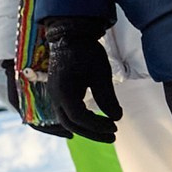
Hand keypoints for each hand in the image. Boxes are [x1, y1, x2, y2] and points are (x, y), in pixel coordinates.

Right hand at [40, 17, 120, 143]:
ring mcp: (54, 94)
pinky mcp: (58, 91)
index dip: (97, 126)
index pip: (79, 118)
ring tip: (106, 130)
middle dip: (92, 133)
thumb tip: (116, 117)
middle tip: (113, 135)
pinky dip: (80, 120)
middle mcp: (55, 96)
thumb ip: (107, 97)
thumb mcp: (100, 74)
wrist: (69, 35)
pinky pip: (66, 112)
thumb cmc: (86, 52)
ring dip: (86, 128)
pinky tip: (94, 118)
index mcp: (63, 92)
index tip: (116, 126)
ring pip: (66, 119)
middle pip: (70, 123)